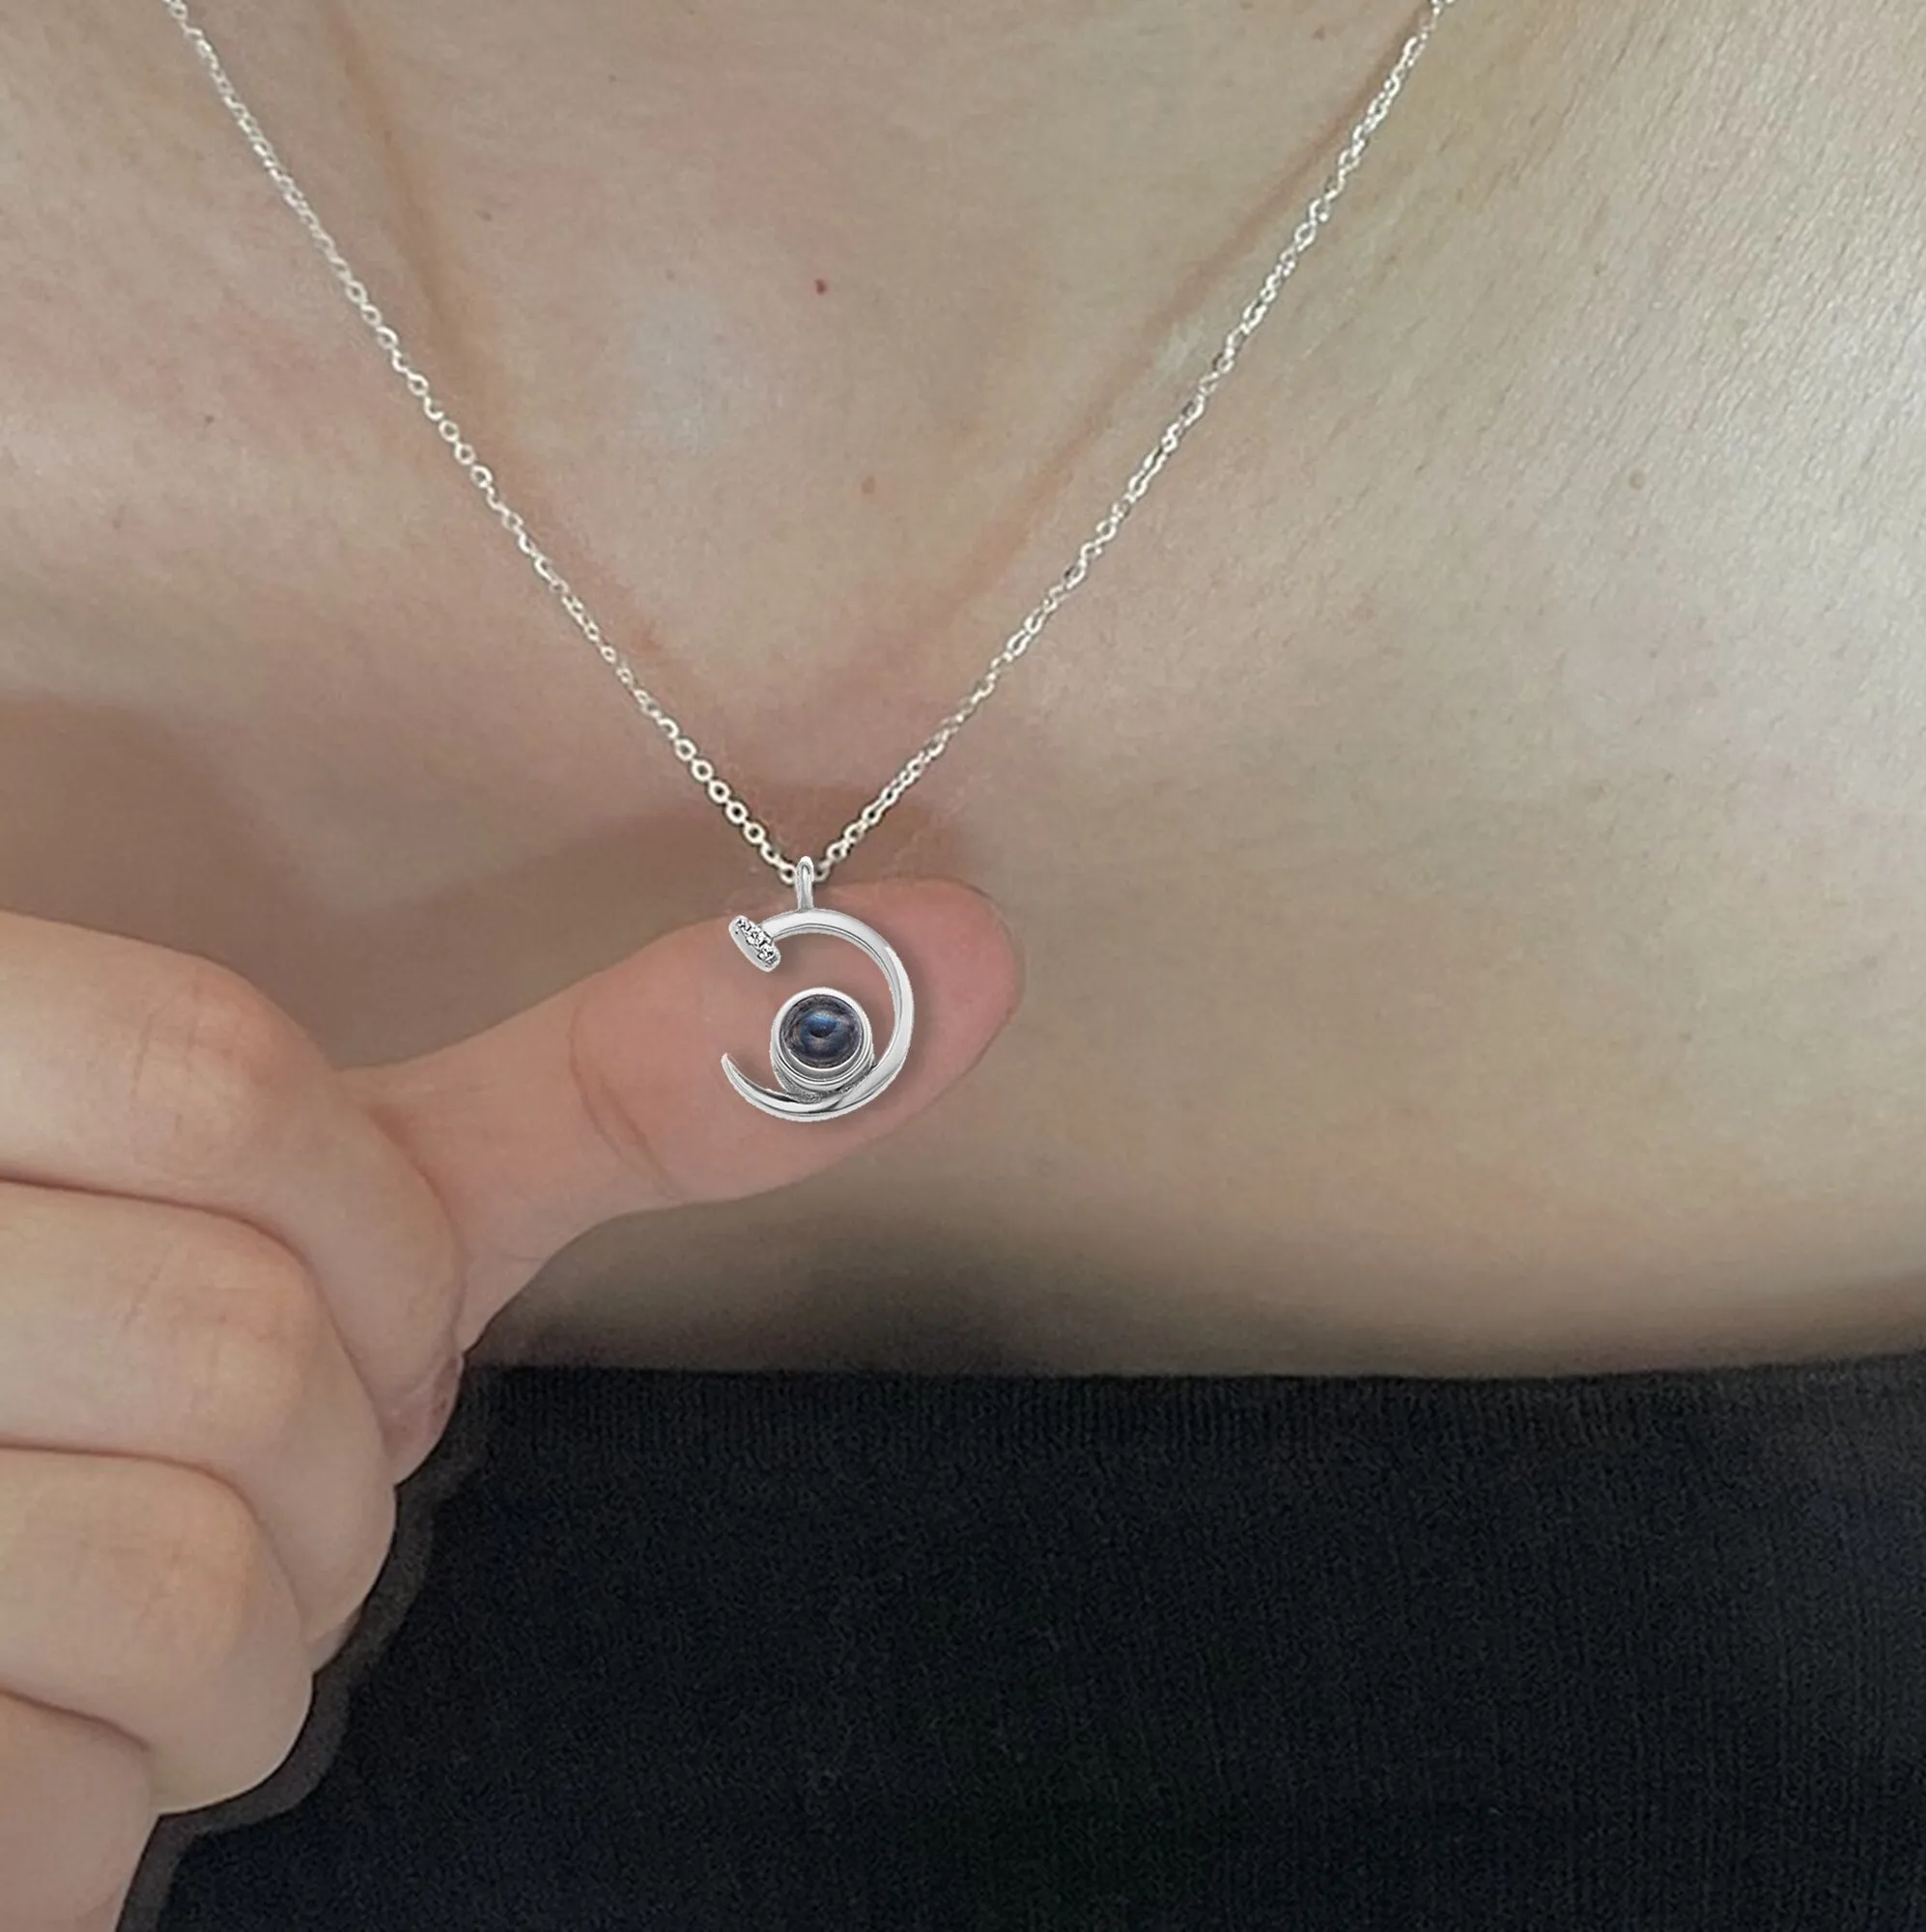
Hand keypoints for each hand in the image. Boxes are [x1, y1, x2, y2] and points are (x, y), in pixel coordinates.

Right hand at [0, 882, 1017, 1930]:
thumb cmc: (137, 1354)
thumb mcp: (325, 1193)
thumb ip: (609, 1089)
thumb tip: (958, 950)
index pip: (218, 1078)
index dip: (371, 1236)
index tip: (381, 1309)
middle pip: (247, 1348)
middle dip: (333, 1460)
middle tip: (231, 1466)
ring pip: (190, 1582)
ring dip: (242, 1642)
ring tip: (127, 1595)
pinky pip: (63, 1803)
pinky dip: (108, 1799)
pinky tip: (33, 1714)